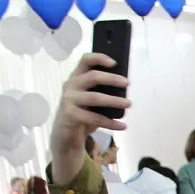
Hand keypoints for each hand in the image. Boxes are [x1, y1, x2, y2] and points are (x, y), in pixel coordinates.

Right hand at [50, 53, 130, 184]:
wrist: (66, 135)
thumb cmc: (82, 113)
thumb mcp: (91, 99)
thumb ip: (101, 90)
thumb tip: (124, 85)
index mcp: (76, 78)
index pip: (85, 60)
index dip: (99, 58)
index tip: (114, 62)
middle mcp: (71, 86)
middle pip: (92, 77)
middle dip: (112, 79)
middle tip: (127, 83)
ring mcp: (69, 100)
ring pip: (94, 97)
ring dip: (114, 101)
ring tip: (129, 104)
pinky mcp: (70, 115)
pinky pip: (94, 118)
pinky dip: (111, 123)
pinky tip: (122, 125)